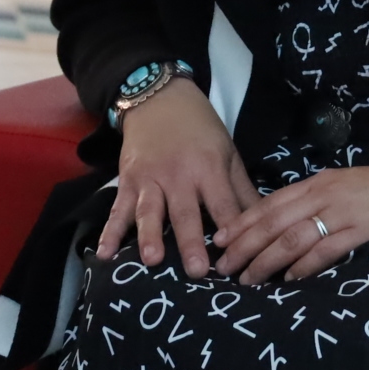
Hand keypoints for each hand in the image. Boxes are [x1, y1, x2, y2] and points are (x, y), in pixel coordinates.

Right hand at [95, 77, 257, 277]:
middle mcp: (178, 175)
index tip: (237, 259)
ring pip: (150, 211)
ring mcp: (149, 178)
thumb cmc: (200, 129)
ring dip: (150, 236)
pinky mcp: (128, 180)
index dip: (230, 230)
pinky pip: (119, 209)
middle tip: (196, 271)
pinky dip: (110, 231)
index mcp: (209, 167)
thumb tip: (264, 225)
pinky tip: (104, 253)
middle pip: (185, 212)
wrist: (159, 98)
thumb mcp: (228, 152)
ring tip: (152, 260)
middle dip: (190, 242)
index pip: (223, 205)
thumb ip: (242, 190)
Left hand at [210, 146, 368, 284]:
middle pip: (274, 221)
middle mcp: (326, 193)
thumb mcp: (350, 188)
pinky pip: (326, 250)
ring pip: (293, 237)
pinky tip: (290, 281)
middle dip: (244, 245)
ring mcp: (345, 211)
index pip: (270, 203)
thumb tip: (289, 226)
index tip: (220, 240)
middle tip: (224, 267)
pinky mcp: (365, 230)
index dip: (243, 223)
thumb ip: (320, 202)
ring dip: (267, 261)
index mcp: (321, 181)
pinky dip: (305, 267)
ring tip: (248, 279)